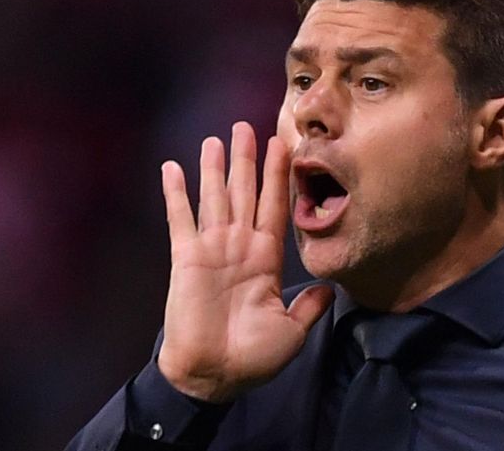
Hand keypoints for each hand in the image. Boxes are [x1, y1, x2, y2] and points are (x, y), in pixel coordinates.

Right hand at [157, 121, 333, 402]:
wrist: (213, 375)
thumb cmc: (252, 359)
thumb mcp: (291, 331)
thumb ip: (310, 307)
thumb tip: (331, 289)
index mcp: (266, 260)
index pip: (274, 208)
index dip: (278, 178)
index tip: (284, 147)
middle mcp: (239, 248)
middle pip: (245, 193)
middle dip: (248, 160)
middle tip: (248, 127)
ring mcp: (212, 250)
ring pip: (215, 198)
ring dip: (216, 168)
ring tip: (217, 138)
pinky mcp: (186, 258)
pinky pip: (181, 219)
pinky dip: (175, 193)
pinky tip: (171, 167)